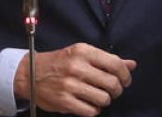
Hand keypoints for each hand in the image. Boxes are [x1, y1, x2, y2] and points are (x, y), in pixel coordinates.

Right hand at [13, 42, 135, 115]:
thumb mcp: (81, 54)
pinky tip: (89, 104)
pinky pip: (91, 111)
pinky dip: (94, 110)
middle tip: (112, 91)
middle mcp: (77, 67)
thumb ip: (106, 59)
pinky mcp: (64, 102)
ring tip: (99, 97)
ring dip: (105, 100)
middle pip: (112, 83)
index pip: (115, 64)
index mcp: (83, 51)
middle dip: (117, 90)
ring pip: (104, 99)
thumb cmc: (59, 62)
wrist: (29, 73)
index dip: (125, 75)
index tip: (125, 81)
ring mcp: (70, 85)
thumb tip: (132, 64)